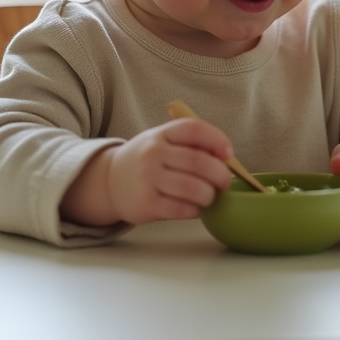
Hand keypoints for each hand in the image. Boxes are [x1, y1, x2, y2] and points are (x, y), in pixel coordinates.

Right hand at [60, 119, 232, 226]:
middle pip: (198, 162)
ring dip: (209, 195)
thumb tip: (228, 160)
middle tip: (224, 182)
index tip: (229, 153)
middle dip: (220, 175)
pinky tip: (194, 208)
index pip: (194, 129)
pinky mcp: (146, 203)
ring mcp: (147, 178)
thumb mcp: (164, 142)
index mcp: (162, 134)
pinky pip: (180, 209)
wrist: (110, 180)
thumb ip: (191, 145)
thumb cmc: (149, 161)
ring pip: (192, 188)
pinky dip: (194, 210)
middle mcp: (153, 153)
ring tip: (209, 197)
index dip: (217, 140)